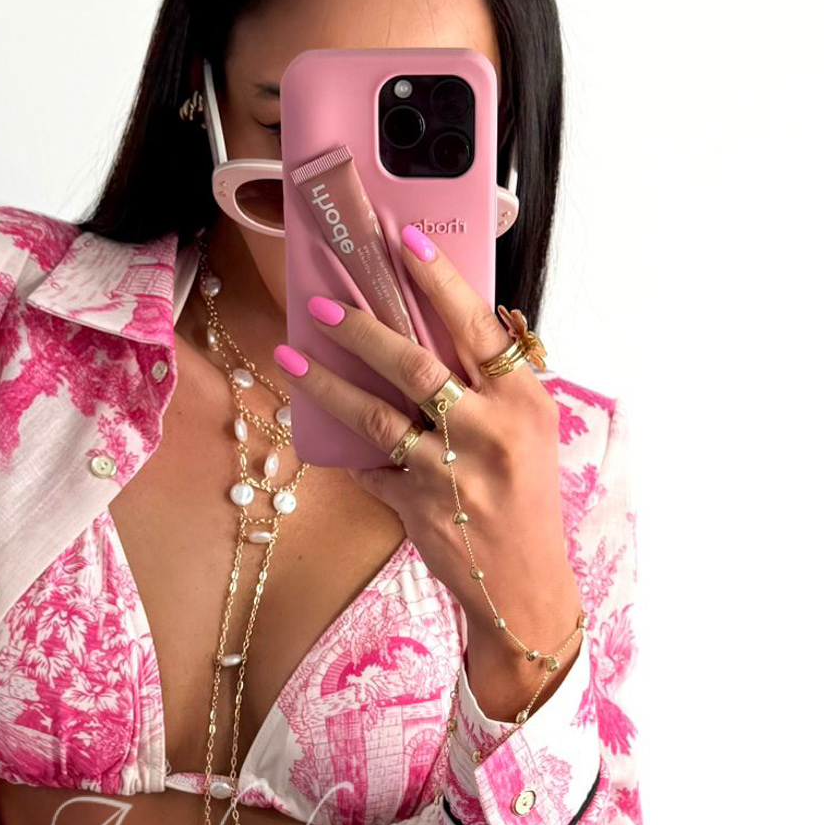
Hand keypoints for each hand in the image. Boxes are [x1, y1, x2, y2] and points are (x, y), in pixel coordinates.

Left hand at [277, 227, 581, 709]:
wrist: (524, 584)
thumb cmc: (525, 499)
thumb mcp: (529, 430)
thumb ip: (495, 380)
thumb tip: (455, 322)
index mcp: (520, 400)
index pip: (474, 326)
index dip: (437, 280)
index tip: (404, 240)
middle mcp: (487, 430)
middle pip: (416, 363)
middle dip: (364, 328)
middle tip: (325, 302)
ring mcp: (449, 471)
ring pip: (378, 415)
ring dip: (330, 382)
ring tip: (294, 354)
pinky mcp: (417, 506)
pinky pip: (369, 467)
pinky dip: (347, 450)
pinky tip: (320, 431)